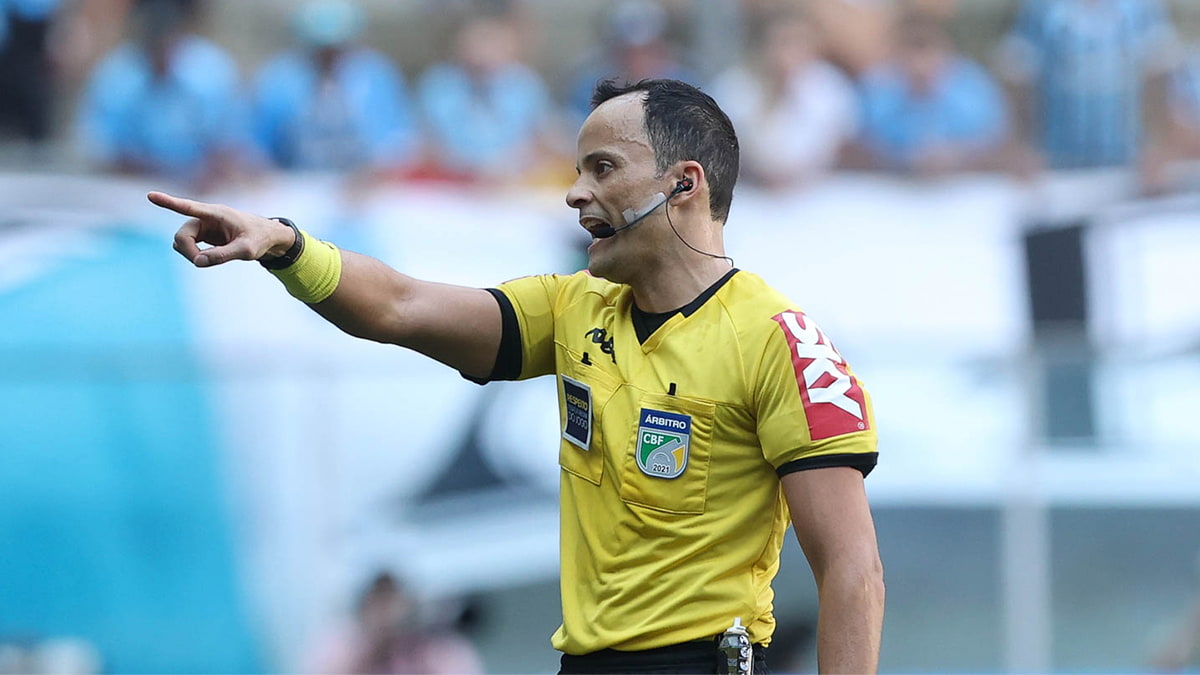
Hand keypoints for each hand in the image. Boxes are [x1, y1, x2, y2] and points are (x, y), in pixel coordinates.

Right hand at [148, 191, 295, 267]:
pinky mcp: (203, 235)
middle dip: (187, 251)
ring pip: (181, 241)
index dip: (169, 203)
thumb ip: (223, 255)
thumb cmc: (259, 239)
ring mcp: (203, 226)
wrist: (268, 237)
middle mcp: (206, 218)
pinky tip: (208, 258)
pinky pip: (188, 246)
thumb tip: (198, 262)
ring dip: (190, 254)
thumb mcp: (246, 251)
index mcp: (216, 213)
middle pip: (181, 235)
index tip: (150, 195)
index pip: (189, 207)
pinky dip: (194, 255)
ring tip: (210, 261)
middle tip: (203, 263)